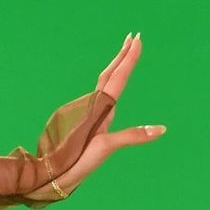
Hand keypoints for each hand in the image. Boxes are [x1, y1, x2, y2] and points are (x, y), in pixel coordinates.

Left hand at [39, 32, 163, 197]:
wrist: (48, 172)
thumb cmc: (75, 160)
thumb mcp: (106, 148)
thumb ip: (133, 136)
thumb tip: (161, 129)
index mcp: (99, 108)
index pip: (117, 78)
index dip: (128, 59)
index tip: (137, 40)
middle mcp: (92, 106)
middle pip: (109, 74)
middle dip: (122, 55)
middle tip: (133, 37)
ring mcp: (85, 111)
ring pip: (102, 82)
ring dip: (115, 67)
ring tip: (124, 53)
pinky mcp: (81, 119)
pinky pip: (97, 95)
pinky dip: (107, 84)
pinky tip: (109, 88)